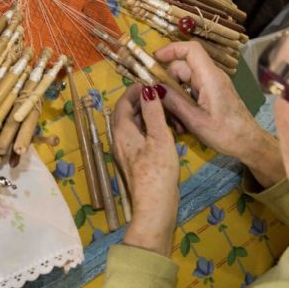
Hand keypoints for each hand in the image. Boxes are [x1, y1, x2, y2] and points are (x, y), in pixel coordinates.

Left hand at [113, 84, 178, 255]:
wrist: (155, 206)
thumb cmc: (157, 170)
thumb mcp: (159, 136)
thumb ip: (153, 111)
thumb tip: (147, 89)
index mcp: (121, 131)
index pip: (123, 103)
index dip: (135, 90)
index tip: (151, 83)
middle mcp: (120, 139)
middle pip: (128, 113)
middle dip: (144, 102)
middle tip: (163, 96)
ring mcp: (128, 151)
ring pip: (136, 125)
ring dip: (150, 116)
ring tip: (169, 112)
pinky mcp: (137, 160)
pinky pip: (142, 137)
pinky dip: (152, 129)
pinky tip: (168, 131)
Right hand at [155, 41, 285, 186]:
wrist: (248, 143)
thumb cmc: (226, 133)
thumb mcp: (195, 120)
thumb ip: (174, 102)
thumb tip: (154, 88)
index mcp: (210, 77)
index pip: (191, 49)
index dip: (171, 49)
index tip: (154, 59)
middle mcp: (212, 76)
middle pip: (183, 68)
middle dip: (168, 85)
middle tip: (161, 106)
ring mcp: (212, 84)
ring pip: (184, 82)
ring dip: (175, 98)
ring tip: (175, 122)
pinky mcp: (212, 94)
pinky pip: (191, 91)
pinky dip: (183, 103)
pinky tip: (182, 122)